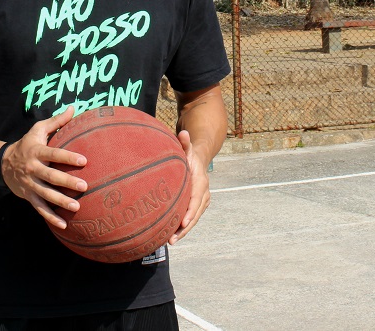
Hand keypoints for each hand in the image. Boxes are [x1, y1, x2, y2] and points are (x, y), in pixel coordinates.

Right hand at [0, 107, 86, 228]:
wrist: (2, 163)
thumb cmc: (27, 144)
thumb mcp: (38, 130)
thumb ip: (56, 121)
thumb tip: (74, 108)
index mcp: (37, 152)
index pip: (54, 154)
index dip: (67, 157)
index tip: (83, 160)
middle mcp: (33, 169)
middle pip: (51, 177)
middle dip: (67, 182)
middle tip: (84, 186)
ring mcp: (30, 184)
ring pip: (46, 195)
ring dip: (61, 201)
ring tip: (77, 206)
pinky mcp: (28, 196)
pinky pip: (40, 208)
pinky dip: (51, 217)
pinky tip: (63, 224)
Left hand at [168, 129, 209, 244]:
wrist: (199, 157)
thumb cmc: (188, 154)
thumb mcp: (186, 148)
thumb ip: (184, 142)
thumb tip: (183, 132)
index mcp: (200, 180)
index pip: (197, 198)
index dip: (191, 211)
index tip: (183, 222)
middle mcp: (204, 191)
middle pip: (196, 212)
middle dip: (186, 227)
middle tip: (174, 238)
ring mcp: (202, 199)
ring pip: (194, 217)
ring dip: (184, 230)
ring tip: (171, 241)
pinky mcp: (198, 203)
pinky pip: (191, 216)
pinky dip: (183, 227)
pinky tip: (171, 236)